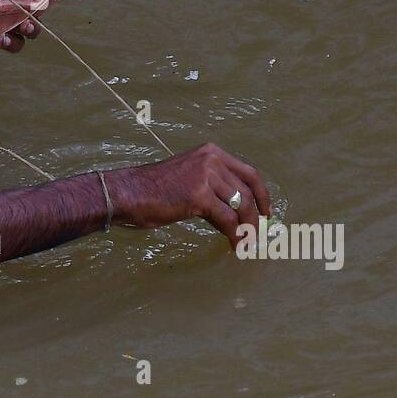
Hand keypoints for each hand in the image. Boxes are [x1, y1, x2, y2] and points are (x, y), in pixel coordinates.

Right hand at [107, 143, 270, 240]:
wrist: (129, 193)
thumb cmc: (153, 189)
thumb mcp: (188, 178)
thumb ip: (212, 187)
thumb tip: (233, 211)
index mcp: (211, 152)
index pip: (249, 172)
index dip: (262, 194)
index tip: (267, 211)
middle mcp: (212, 160)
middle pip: (247, 190)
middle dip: (255, 216)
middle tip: (256, 234)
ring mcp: (206, 176)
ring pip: (240, 206)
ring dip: (247, 228)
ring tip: (245, 243)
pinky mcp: (199, 196)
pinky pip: (227, 220)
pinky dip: (234, 235)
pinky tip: (233, 245)